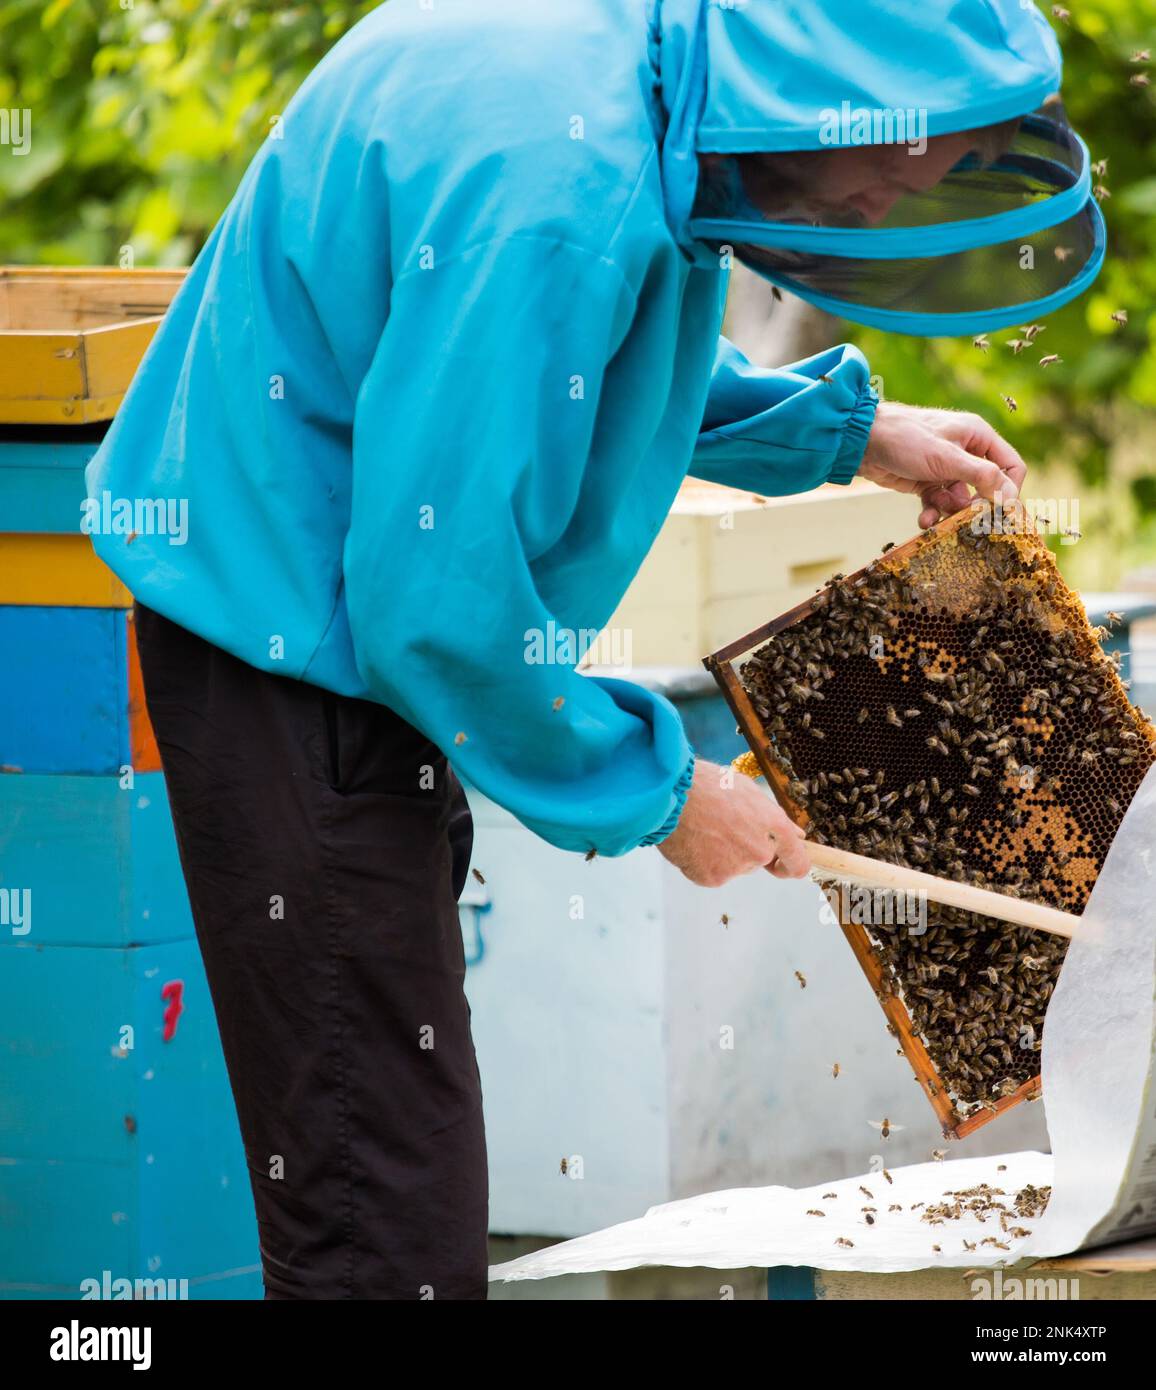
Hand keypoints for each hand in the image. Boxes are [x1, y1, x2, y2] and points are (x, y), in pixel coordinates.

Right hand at [657, 759, 810, 886]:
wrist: (668, 795)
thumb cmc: (707, 786)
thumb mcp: (748, 791)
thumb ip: (774, 818)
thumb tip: (797, 836)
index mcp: (774, 826)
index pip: (798, 863)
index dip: (792, 864)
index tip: (783, 863)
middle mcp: (759, 851)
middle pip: (760, 860)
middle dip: (746, 847)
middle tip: (722, 825)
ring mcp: (736, 867)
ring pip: (734, 866)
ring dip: (723, 853)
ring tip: (703, 828)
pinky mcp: (712, 878)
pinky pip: (712, 873)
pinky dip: (703, 861)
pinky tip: (693, 840)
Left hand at [858, 402, 1026, 528]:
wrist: (862, 442)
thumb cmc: (906, 439)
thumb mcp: (947, 458)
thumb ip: (981, 476)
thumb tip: (1010, 498)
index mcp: (978, 437)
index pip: (1010, 466)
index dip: (1009, 490)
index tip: (1000, 512)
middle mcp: (965, 452)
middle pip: (986, 487)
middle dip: (976, 508)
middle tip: (968, 525)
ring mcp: (945, 469)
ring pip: (960, 500)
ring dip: (950, 513)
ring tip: (936, 520)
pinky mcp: (926, 483)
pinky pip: (939, 503)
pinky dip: (933, 514)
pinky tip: (925, 522)